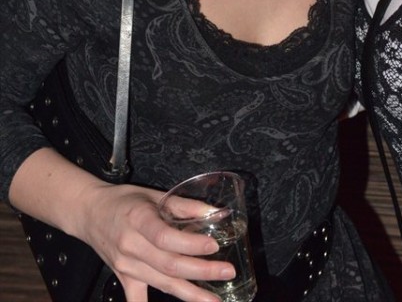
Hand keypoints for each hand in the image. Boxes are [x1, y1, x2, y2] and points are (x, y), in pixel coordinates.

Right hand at [83, 183, 235, 301]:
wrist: (90, 212)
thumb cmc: (124, 201)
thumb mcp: (153, 195)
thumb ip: (185, 205)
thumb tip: (216, 212)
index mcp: (139, 220)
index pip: (166, 237)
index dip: (190, 244)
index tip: (214, 246)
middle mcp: (131, 246)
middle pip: (169, 264)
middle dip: (201, 271)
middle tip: (227, 272)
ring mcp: (126, 266)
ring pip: (162, 283)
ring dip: (190, 293)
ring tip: (214, 299)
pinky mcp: (123, 278)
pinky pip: (137, 299)